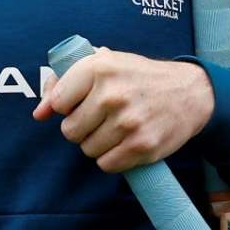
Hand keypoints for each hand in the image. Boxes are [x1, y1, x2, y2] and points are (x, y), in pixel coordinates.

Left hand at [32, 47, 213, 171]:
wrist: (190, 92)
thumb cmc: (139, 78)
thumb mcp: (105, 64)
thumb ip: (65, 83)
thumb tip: (39, 113)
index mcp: (100, 67)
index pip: (59, 101)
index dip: (68, 106)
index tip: (83, 103)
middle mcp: (113, 94)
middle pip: (70, 130)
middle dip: (81, 128)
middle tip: (101, 119)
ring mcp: (128, 122)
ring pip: (87, 149)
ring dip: (98, 144)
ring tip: (116, 129)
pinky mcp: (142, 146)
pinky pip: (106, 164)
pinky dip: (112, 158)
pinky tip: (125, 143)